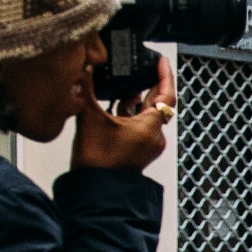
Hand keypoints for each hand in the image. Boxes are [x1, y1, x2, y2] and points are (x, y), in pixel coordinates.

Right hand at [71, 52, 175, 172]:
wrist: (95, 190)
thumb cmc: (96, 162)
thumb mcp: (89, 117)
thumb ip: (87, 89)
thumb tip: (85, 66)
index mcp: (149, 127)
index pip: (167, 95)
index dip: (165, 75)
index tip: (161, 60)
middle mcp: (154, 137)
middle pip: (159, 104)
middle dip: (151, 84)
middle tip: (145, 66)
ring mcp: (149, 146)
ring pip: (148, 115)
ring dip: (138, 100)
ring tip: (126, 84)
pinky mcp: (140, 151)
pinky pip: (141, 126)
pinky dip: (132, 114)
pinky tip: (117, 105)